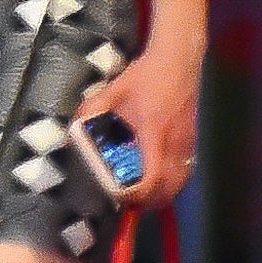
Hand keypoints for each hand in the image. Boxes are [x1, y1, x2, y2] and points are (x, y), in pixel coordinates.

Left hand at [74, 43, 201, 209]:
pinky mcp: (192, 141)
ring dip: (161, 195)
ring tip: (139, 195)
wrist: (178, 60)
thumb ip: (90, 112)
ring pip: (179, 184)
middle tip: (125, 201)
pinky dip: (171, 183)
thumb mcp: (112, 91)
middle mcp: (175, 145)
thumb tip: (70, 133)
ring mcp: (187, 144)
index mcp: (154, 135)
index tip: (118, 195)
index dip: (135, 195)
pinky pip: (184, 172)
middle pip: (168, 190)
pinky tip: (156, 178)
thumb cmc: (145, 76)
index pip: (151, 179)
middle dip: (147, 202)